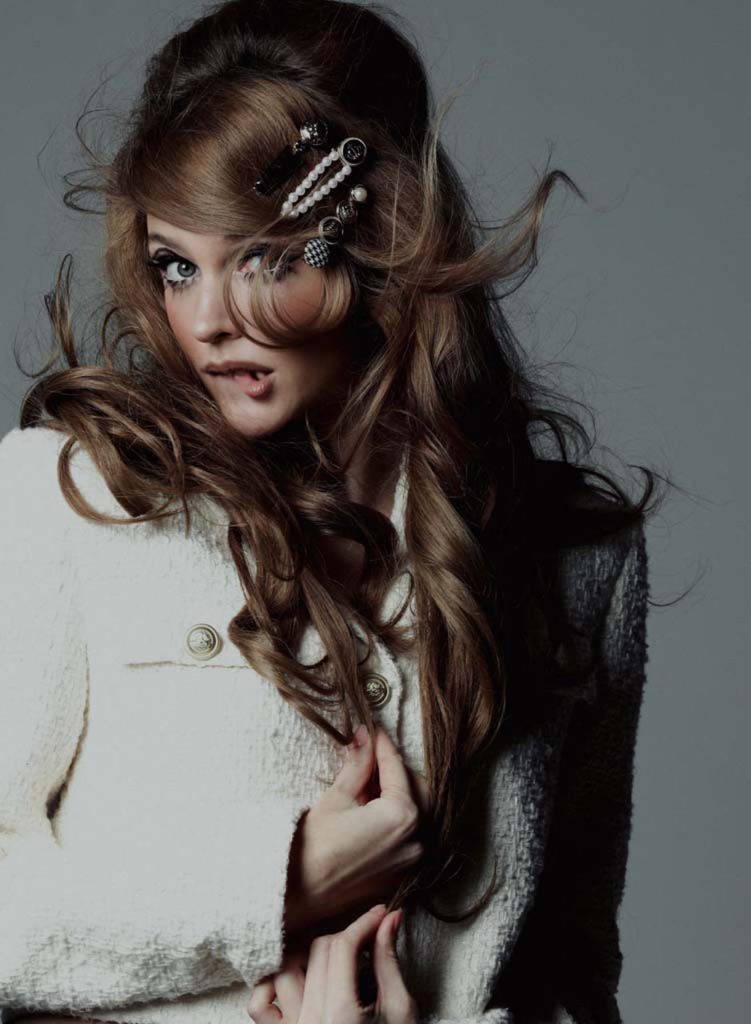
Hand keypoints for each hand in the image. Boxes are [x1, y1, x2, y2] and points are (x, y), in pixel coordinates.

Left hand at [248, 903, 418, 1023]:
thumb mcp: (400, 1009)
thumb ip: (389, 961)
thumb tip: (390, 919)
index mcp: (341, 1016)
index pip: (342, 947)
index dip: (363, 923)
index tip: (380, 914)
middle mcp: (311, 1023)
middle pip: (318, 951)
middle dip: (347, 936)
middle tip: (368, 938)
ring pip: (286, 970)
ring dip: (310, 957)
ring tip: (335, 962)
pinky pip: (259, 1006)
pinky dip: (272, 988)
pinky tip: (299, 984)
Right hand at [284, 725, 429, 937]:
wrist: (296, 894)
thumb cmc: (311, 846)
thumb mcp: (337, 796)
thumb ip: (359, 764)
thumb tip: (366, 737)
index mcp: (402, 816)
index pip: (398, 768)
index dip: (383, 745)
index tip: (373, 731)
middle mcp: (416, 840)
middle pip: (419, 790)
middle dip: (397, 770)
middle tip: (372, 756)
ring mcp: (412, 862)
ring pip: (418, 814)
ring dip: (399, 794)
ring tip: (369, 783)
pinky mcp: (401, 876)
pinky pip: (410, 838)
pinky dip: (398, 819)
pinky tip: (373, 809)